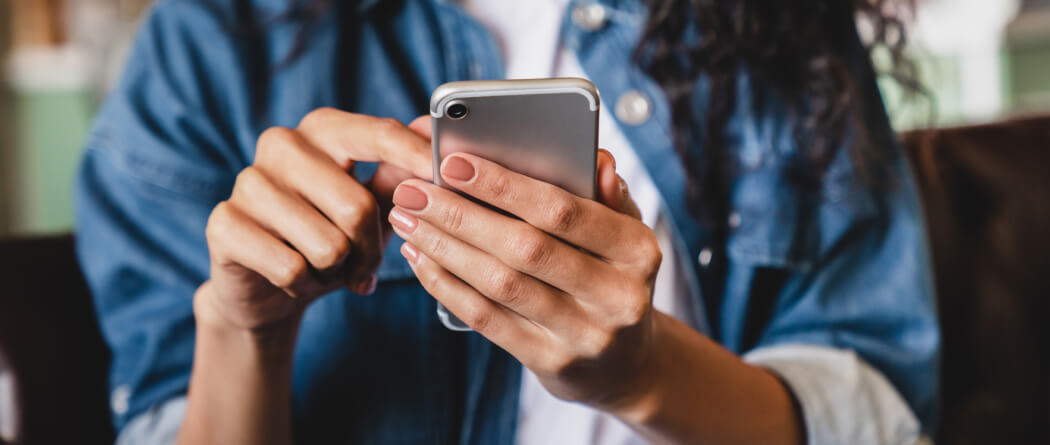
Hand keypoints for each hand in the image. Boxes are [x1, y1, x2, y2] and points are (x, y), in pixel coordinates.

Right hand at [199, 109, 432, 332]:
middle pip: (358, 206)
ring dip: (336, 271)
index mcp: (323, 129)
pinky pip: (291, 268)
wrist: (266, 287)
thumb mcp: (371, 207)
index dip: (416, 157)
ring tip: (325, 268)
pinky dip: (304, 285)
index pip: (378, 134)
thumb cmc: (329, 236)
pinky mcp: (224, 224)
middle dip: (370, 250)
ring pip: (328, 245)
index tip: (446, 175)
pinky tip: (295, 279)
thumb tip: (431, 133)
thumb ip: (399, 174)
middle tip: (364, 266)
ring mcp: (248, 181)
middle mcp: (281, 144)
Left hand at [389, 135, 660, 409]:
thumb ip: (606, 194)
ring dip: (445, 248)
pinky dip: (447, 286)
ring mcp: (585, 335)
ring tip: (407, 220)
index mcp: (638, 250)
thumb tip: (595, 158)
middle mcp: (618, 295)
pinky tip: (421, 259)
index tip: (453, 162)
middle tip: (413, 192)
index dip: (505, 185)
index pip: (564, 211)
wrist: (626, 364)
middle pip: (525, 248)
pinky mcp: (552, 363)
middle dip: (460, 215)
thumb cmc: (612, 277)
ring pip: (501, 285)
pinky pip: (488, 319)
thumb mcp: (624, 234)